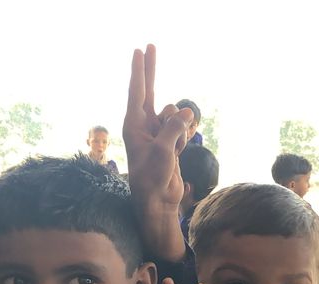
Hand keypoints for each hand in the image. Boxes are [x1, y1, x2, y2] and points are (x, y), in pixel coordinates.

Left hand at [123, 44, 193, 261]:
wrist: (158, 201)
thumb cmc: (152, 177)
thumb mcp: (162, 150)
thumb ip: (173, 127)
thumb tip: (185, 110)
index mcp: (134, 126)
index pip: (137, 91)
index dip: (140, 70)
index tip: (140, 50)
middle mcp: (143, 126)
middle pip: (149, 92)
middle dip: (151, 71)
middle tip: (150, 46)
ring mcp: (157, 134)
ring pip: (172, 115)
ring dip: (177, 127)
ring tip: (172, 148)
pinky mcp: (168, 144)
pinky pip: (180, 130)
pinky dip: (182, 137)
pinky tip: (177, 152)